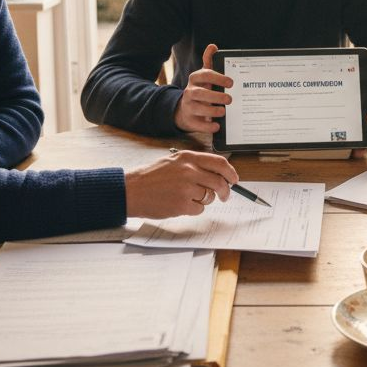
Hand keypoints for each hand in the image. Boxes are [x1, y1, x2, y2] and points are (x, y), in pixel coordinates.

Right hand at [125, 149, 239, 218]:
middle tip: (225, 196)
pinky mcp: (182, 204)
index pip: (219, 162)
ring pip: (209, 197)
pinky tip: (179, 204)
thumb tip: (217, 173)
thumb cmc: (151, 177)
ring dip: (204, 200)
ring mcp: (186, 188)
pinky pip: (199, 209)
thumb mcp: (173, 161)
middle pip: (219, 182)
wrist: (132, 190)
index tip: (234, 179)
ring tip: (188, 197)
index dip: (231, 172)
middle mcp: (189, 170)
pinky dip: (193, 209)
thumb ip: (194, 165)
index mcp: (188, 157)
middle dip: (226, 191)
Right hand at [174, 44, 233, 132]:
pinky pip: (197, 124)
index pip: (204, 74)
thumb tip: (213, 46)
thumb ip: (209, 62)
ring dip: (212, 111)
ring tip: (223, 112)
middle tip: (230, 99)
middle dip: (215, 96)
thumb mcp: (204, 76)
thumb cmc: (201, 90)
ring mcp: (188, 106)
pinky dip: (207, 126)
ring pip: (198, 108)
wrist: (185, 109)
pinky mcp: (189, 120)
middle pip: (200, 93)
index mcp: (195, 79)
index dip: (217, 78)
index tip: (231, 82)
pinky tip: (216, 126)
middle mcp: (190, 92)